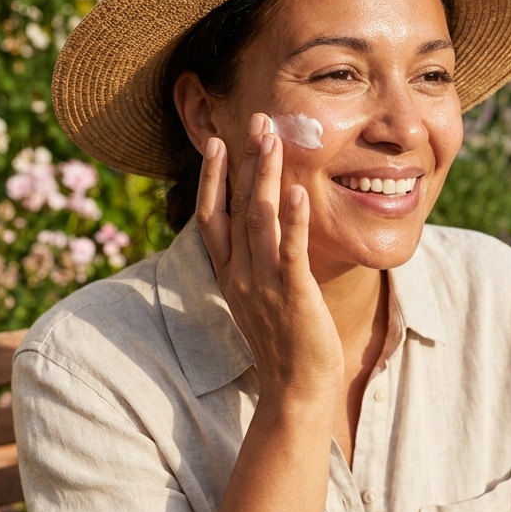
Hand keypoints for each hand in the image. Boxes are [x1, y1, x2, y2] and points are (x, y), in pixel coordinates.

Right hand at [194, 113, 343, 402]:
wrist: (295, 392)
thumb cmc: (284, 345)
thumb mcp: (260, 298)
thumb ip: (256, 265)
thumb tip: (262, 235)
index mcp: (229, 274)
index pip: (211, 216)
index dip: (212, 178)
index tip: (216, 142)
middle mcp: (240, 275)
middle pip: (236, 206)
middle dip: (245, 160)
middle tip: (256, 119)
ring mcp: (263, 284)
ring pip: (259, 220)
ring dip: (266, 176)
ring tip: (273, 139)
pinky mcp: (292, 295)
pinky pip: (290, 251)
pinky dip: (293, 221)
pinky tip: (298, 192)